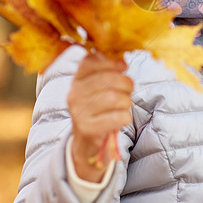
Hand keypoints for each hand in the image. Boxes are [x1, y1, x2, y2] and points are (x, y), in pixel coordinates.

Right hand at [68, 53, 133, 182]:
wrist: (87, 142)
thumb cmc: (99, 110)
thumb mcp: (99, 89)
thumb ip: (108, 72)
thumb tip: (122, 60)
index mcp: (77, 80)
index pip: (90, 61)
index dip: (110, 62)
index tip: (124, 66)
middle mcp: (74, 94)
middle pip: (107, 79)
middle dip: (125, 83)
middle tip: (128, 90)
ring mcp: (78, 112)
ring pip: (114, 98)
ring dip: (126, 102)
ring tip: (124, 106)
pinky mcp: (87, 129)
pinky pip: (117, 117)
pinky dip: (125, 117)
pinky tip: (122, 118)